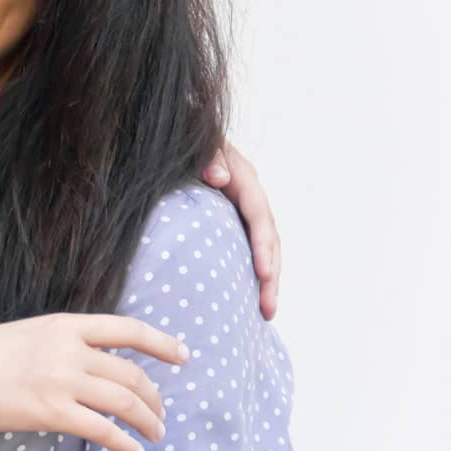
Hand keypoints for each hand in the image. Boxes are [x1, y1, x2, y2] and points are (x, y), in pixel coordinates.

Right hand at [0, 313, 189, 450]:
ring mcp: (62, 380)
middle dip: (154, 398)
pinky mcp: (53, 412)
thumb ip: (57, 342)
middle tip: (161, 415)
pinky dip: (124, 443)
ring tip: (156, 435)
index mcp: (63, 325)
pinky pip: (103, 430)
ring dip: (148, 421)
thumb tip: (85, 358)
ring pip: (125, 402)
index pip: (126, 328)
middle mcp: (68, 349)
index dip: (160, 342)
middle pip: (131, 374)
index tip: (183, 355)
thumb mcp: (25, 334)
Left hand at [202, 139, 281, 318]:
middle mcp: (249, 195)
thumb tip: (219, 176)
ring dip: (266, 280)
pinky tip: (248, 298)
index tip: (264, 273)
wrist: (179, 138)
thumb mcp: (196, 143)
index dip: (263, 245)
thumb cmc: (185, 141)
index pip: (258, 215)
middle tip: (268, 309)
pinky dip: (251, 273)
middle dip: (271, 275)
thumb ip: (208, 155)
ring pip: (263, 248)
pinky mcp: (233, 221)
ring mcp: (243, 210)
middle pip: (268, 238)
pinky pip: (248, 248)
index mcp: (242, 177)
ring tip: (265, 313)